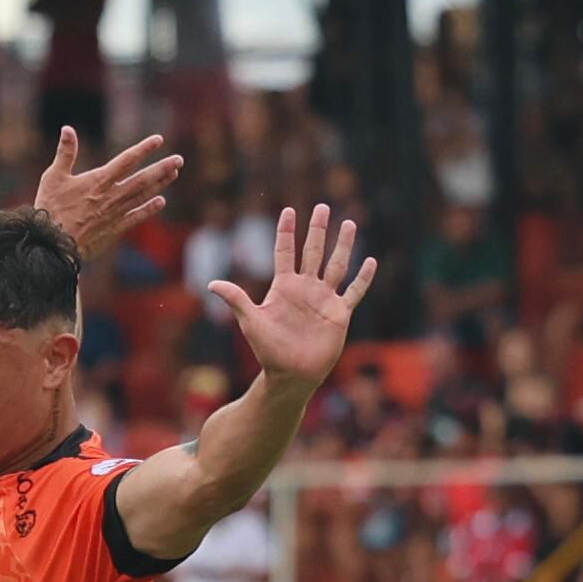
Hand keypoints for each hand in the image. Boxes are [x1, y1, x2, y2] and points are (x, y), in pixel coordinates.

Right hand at [33, 128, 183, 258]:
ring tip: (174, 173)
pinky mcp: (113, 229)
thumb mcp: (53, 177)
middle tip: (179, 159)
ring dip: (160, 184)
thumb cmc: (50, 209)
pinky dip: (149, 209)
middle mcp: (111, 196)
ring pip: (142, 195)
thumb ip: (65, 153)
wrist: (53, 244)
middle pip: (142, 178)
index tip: (159, 140)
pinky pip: (136, 217)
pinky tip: (161, 202)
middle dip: (162, 167)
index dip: (144, 149)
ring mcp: (114, 213)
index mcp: (98, 181)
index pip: (126, 160)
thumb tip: (68, 129)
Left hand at [209, 204, 377, 386]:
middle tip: (322, 206)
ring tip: (348, 223)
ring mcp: (324, 299)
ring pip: (336, 265)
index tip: (289, 211)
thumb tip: (211, 284)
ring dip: (343, 245)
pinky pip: (354, 291)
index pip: (285, 252)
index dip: (286, 232)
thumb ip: (236, 300)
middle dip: (318, 229)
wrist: (291, 375)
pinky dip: (363, 278)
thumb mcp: (251, 322)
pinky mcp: (339, 313)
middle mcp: (305, 288)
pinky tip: (371, 261)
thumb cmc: (268, 351)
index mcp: (284, 287)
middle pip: (313, 251)